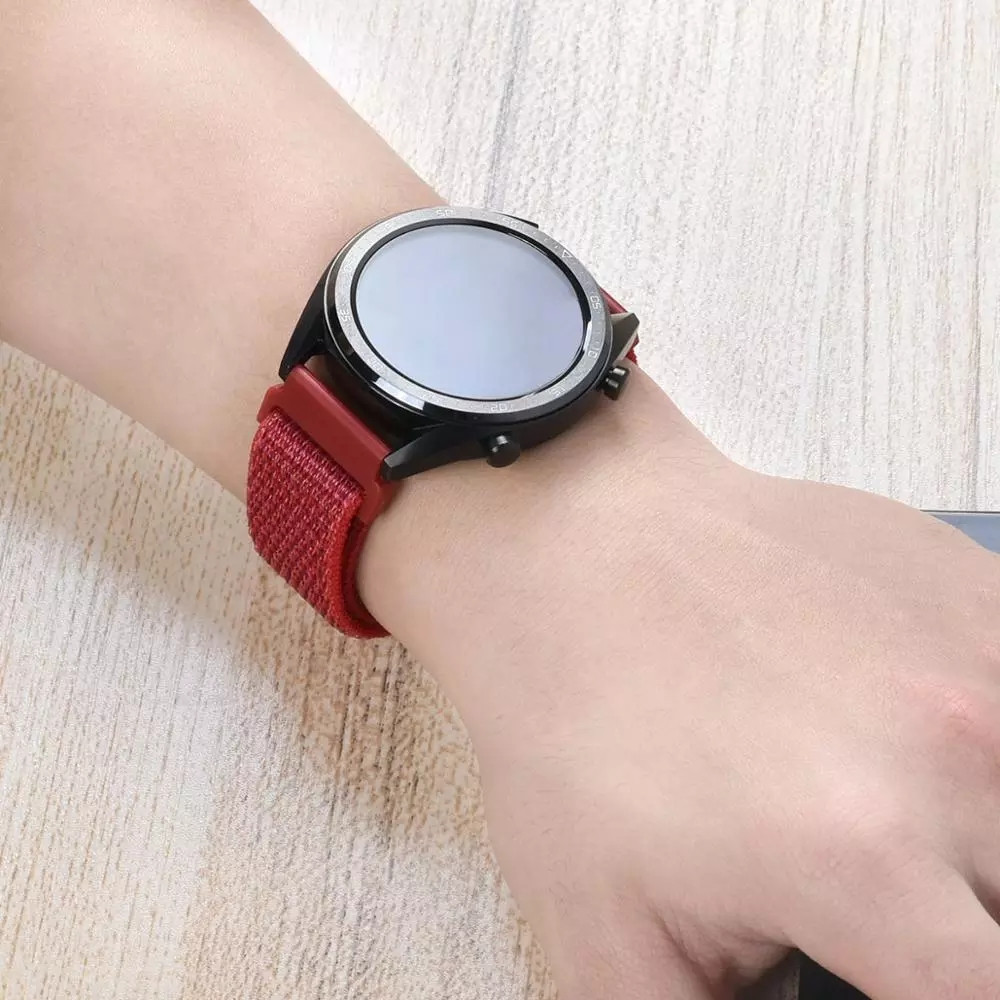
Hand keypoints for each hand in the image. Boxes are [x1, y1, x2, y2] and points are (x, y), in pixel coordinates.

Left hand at [455, 439, 999, 998]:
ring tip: (856, 793)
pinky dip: (977, 739)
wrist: (575, 549)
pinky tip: (885, 715)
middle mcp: (953, 753)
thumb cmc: (572, 716)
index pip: (982, 997)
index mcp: (864, 863)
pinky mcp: (971, 589)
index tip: (895, 964)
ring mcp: (976, 653)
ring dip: (969, 831)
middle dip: (950, 921)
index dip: (941, 986)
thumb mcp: (607, 930)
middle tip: (863, 882)